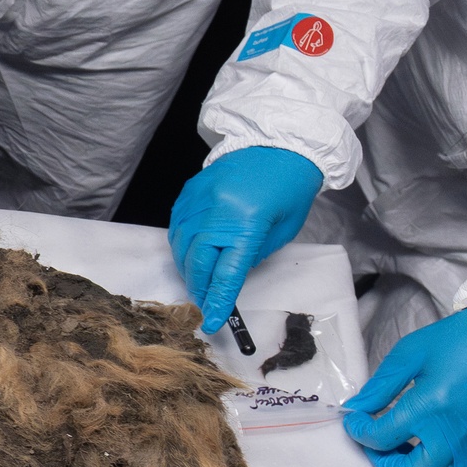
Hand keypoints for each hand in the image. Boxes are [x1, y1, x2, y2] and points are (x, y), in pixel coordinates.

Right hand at [168, 146, 323, 332]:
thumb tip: (228, 274)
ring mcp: (198, 200)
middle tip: (203, 304)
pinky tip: (191, 253)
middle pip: (197, 262)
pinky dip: (182, 245)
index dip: (218, 301)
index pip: (226, 274)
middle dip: (199, 288)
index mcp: (246, 224)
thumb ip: (252, 254)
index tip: (211, 322)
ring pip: (181, 246)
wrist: (278, 143)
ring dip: (188, 268)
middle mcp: (215, 212)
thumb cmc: (289, 188)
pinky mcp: (189, 191)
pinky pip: (177, 227)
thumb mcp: (282, 229)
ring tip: (197, 281)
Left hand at [342, 309, 466, 466]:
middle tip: (376, 447)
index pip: (381, 438)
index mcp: (428, 408)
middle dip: (385, 464)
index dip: (359, 432)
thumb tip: (356, 407)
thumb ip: (380, 386)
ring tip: (404, 453)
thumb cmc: (460, 342)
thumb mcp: (410, 354)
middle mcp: (453, 433)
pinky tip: (439, 457)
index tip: (356, 422)